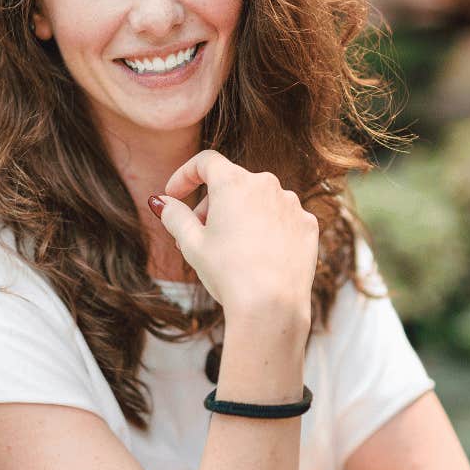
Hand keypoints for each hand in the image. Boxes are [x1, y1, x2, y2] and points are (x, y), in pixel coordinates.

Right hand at [150, 150, 318, 326]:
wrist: (271, 306)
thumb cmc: (227, 273)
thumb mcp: (191, 244)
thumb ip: (174, 216)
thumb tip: (161, 202)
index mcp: (234, 183)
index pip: (205, 162)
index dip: (184, 176)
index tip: (174, 194)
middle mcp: (266, 184)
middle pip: (231, 183)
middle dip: (211, 204)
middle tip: (199, 234)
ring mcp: (291, 204)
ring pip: (258, 200)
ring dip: (240, 215)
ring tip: (230, 248)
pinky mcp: (307, 224)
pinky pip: (281, 218)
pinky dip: (266, 229)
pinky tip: (258, 255)